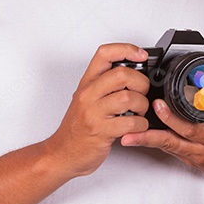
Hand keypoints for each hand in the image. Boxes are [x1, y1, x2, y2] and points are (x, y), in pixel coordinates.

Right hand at [45, 44, 151, 176]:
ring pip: (128, 97)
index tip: (141, 55)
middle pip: (122, 74)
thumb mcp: (86, 99)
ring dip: (142, 105)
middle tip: (141, 93)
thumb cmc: (77, 128)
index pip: (105, 53)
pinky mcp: (101, 131)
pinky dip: (140, 124)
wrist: (62, 153)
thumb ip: (104, 85)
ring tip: (139, 112)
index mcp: (86, 83)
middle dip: (141, 83)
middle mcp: (88, 95)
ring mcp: (93, 113)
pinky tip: (135, 126)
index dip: (126, 49)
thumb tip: (133, 73)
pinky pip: (131, 122)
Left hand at [120, 101, 203, 182]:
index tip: (159, 106)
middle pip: (171, 141)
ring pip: (166, 146)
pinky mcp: (186, 157)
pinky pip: (168, 148)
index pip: (191, 129)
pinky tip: (138, 137)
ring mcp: (192, 156)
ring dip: (145, 141)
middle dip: (150, 133)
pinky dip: (152, 142)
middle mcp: (200, 150)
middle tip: (132, 126)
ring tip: (127, 136)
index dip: (173, 118)